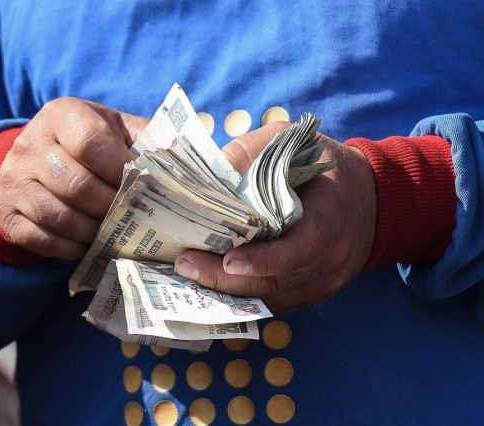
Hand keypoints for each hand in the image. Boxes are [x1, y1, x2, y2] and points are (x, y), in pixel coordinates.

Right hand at [0, 98, 147, 258]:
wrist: (37, 155)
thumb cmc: (89, 142)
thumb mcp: (115, 128)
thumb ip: (146, 139)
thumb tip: (186, 166)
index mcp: (62, 115)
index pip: (91, 143)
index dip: (121, 170)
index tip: (143, 187)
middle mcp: (29, 144)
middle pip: (76, 185)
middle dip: (112, 207)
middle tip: (133, 217)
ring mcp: (13, 179)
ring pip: (58, 216)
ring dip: (93, 231)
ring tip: (114, 233)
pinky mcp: (4, 210)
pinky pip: (39, 238)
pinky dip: (69, 248)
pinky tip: (88, 244)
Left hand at [174, 122, 375, 314]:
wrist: (376, 202)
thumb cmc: (329, 170)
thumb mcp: (297, 145)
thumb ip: (256, 151)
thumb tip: (213, 170)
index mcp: (330, 224)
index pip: (299, 251)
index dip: (264, 260)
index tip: (228, 260)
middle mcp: (329, 263)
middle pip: (274, 283)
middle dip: (225, 279)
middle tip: (185, 264)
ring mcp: (322, 284)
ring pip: (270, 300)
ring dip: (226, 293)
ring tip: (188, 276)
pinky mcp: (313, 294)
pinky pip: (274, 304)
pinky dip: (241, 298)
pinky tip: (210, 286)